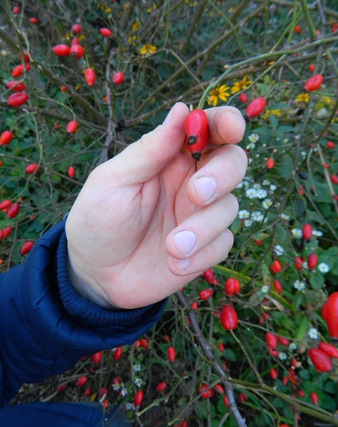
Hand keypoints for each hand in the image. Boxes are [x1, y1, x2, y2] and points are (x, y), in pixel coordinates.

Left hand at [65, 103, 246, 308]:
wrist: (96, 274)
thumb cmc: (97, 220)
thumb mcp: (113, 182)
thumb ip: (148, 151)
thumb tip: (182, 110)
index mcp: (169, 157)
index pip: (209, 129)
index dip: (226, 122)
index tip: (231, 127)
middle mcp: (191, 181)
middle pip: (233, 162)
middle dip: (222, 175)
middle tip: (195, 195)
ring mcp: (200, 215)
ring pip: (230, 207)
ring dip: (203, 228)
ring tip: (171, 246)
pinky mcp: (205, 248)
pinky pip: (223, 244)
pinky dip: (202, 255)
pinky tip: (173, 264)